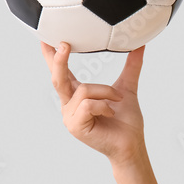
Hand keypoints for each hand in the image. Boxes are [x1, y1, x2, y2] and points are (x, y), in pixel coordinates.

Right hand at [41, 41, 147, 166]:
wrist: (132, 143)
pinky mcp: (75, 126)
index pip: (61, 73)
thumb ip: (131, 67)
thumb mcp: (127, 88)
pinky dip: (104, 105)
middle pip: (58, 78)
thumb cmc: (126, 121)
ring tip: (117, 101)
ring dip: (105, 92)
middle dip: (59, 60)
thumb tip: (139, 45)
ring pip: (83, 90)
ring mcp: (70, 117)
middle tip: (65, 44)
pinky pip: (87, 104)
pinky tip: (110, 112)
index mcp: (78, 95)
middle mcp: (70, 105)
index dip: (51, 57)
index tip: (44, 39)